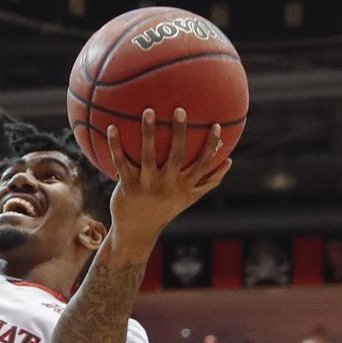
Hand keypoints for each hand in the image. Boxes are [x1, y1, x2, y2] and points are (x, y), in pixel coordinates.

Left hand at [107, 108, 230, 249]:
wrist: (136, 232)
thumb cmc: (165, 210)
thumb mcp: (189, 198)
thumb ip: (209, 181)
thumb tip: (229, 161)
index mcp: (184, 186)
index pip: (202, 164)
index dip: (211, 147)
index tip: (217, 125)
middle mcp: (167, 185)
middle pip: (177, 156)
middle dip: (179, 133)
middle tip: (180, 110)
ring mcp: (147, 185)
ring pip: (148, 156)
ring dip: (149, 133)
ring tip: (148, 111)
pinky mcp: (128, 186)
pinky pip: (121, 163)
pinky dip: (116, 146)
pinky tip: (111, 127)